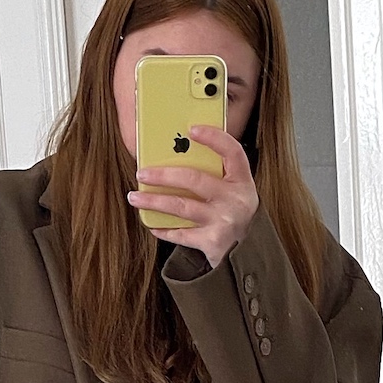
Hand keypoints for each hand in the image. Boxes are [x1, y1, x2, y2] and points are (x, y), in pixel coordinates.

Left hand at [128, 125, 258, 268]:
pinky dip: (164, 230)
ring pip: (181, 207)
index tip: (192, 129)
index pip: (232, 152)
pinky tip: (151, 224)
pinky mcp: (212, 243)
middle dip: (163, 174)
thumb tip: (178, 155)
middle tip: (142, 172)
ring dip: (154, 201)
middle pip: (195, 179)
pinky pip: (181, 234)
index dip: (214, 138)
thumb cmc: (234, 214)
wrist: (248, 254)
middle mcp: (235, 200)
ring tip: (134, 197)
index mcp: (242, 181)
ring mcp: (224, 222)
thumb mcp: (234, 191)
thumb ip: (216, 174)